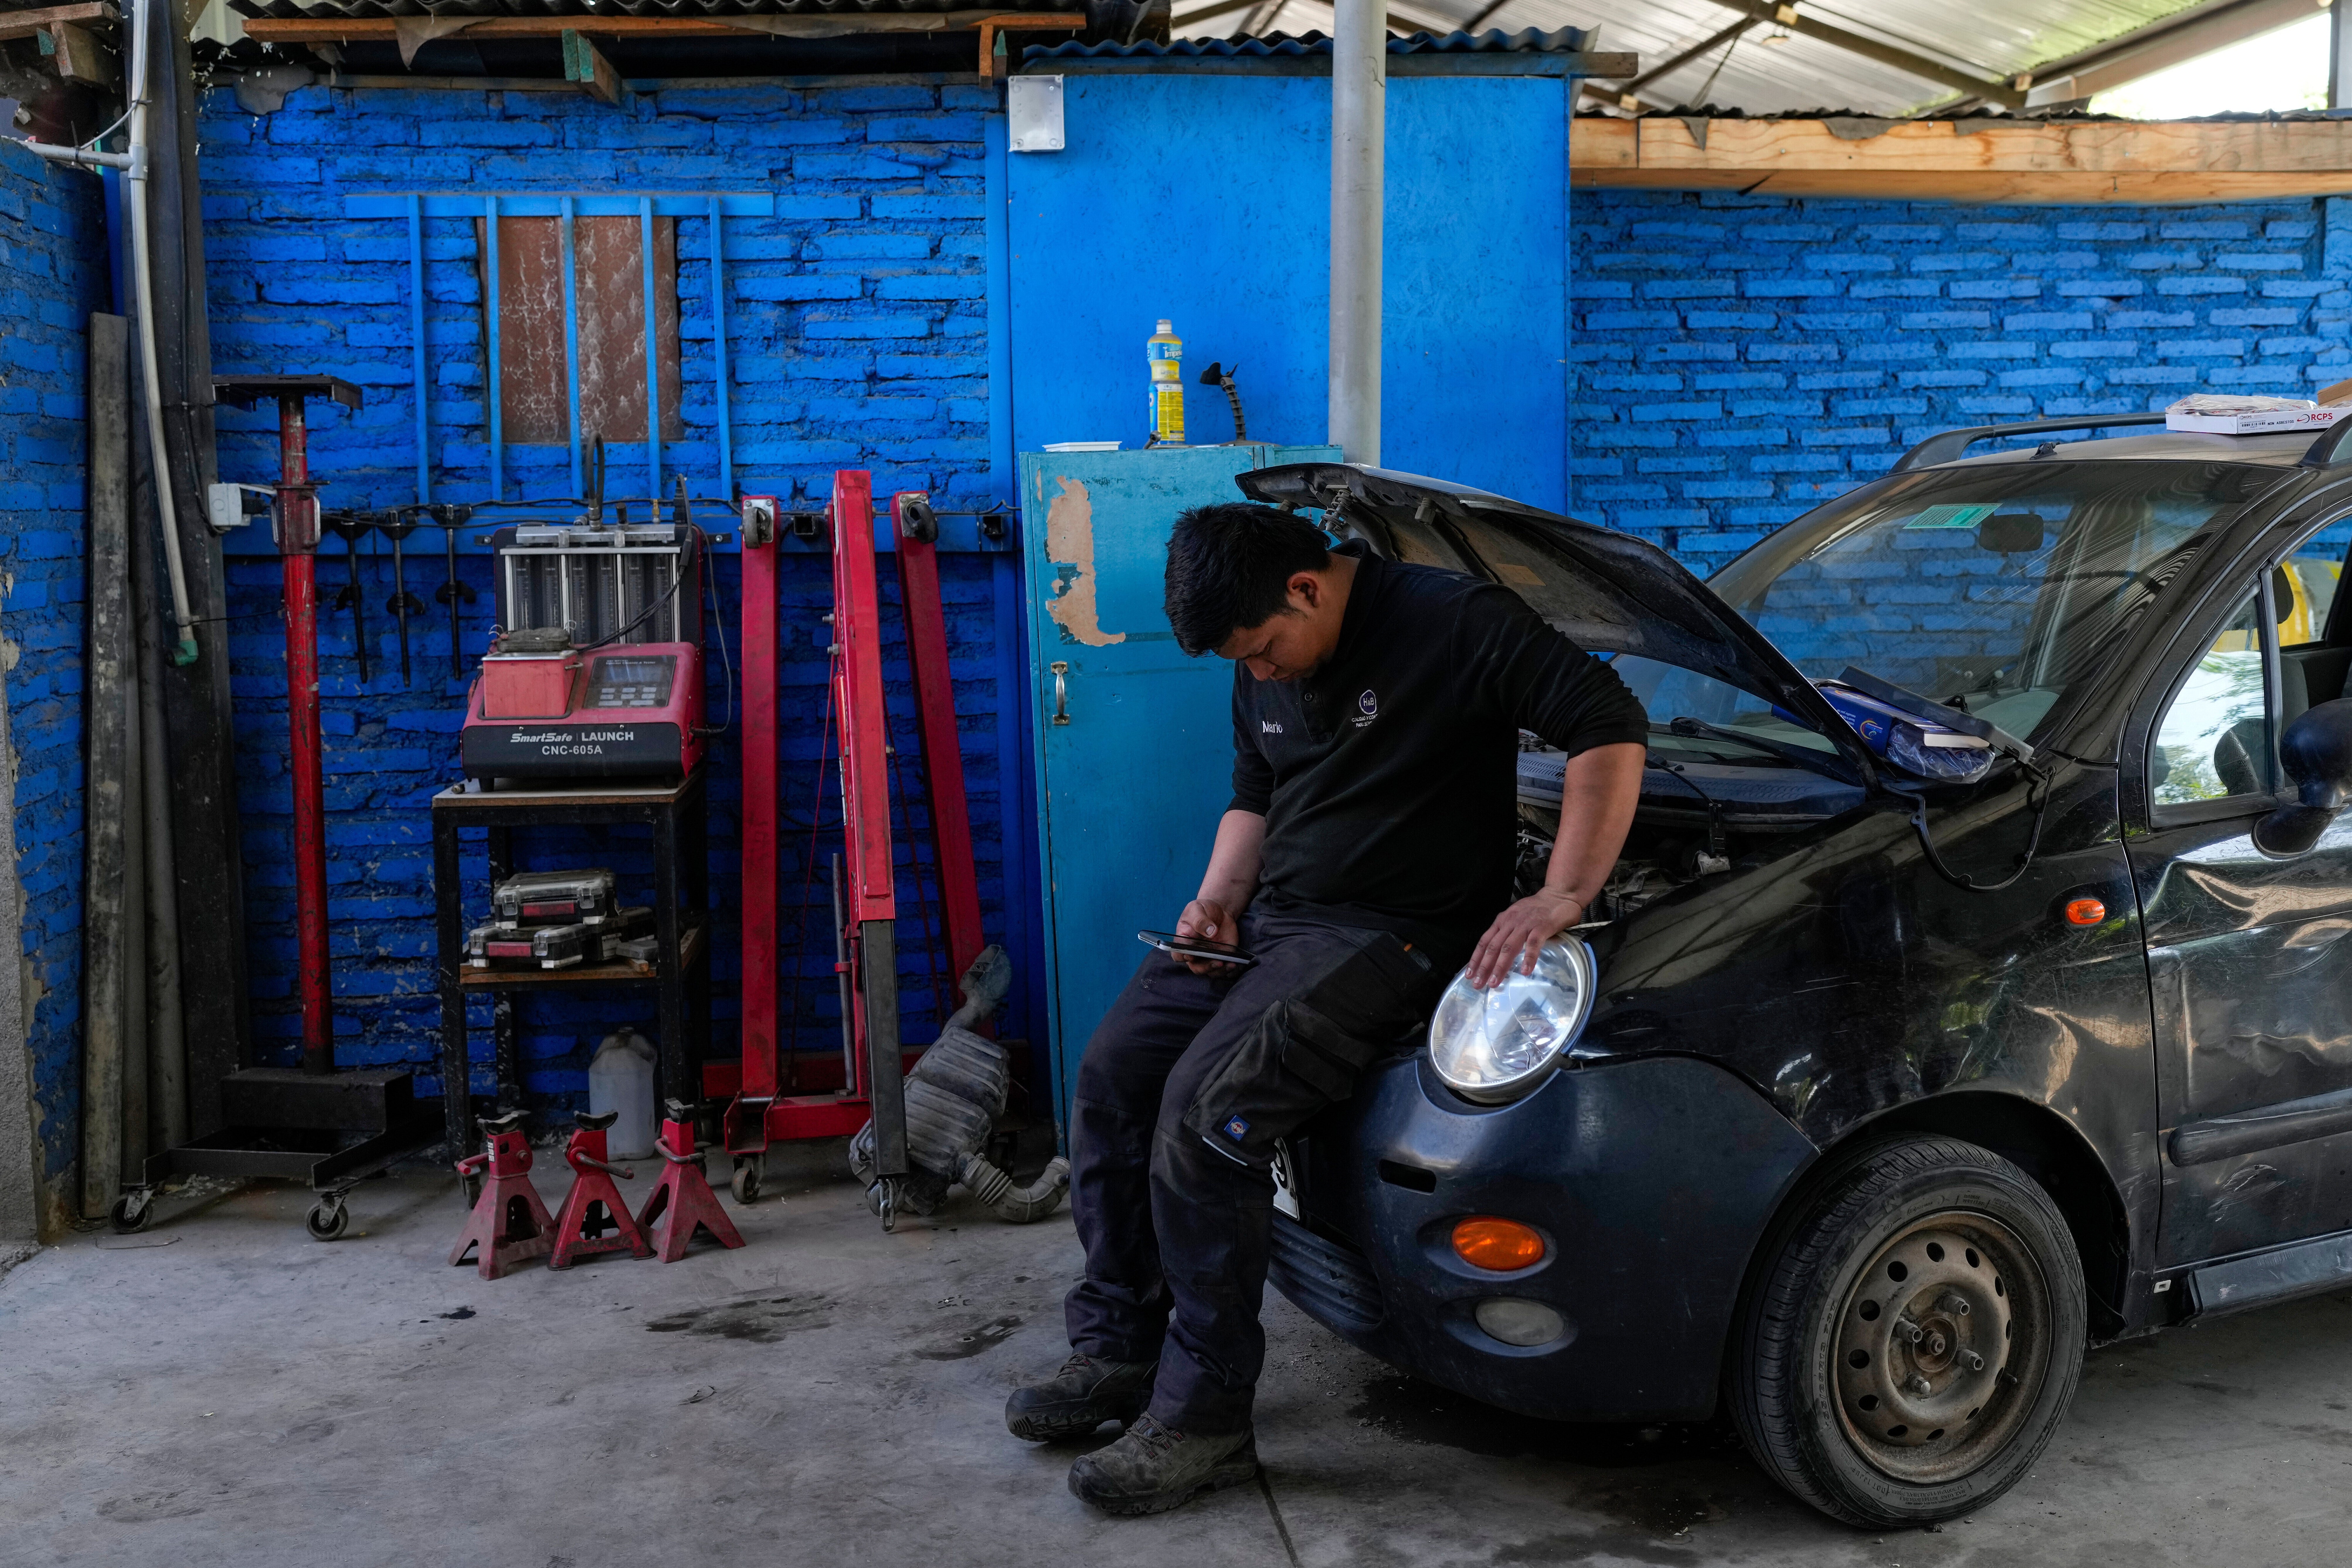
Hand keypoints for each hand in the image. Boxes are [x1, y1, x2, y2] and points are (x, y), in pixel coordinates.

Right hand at [1174, 898, 1241, 975]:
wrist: (1219, 911)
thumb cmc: (1203, 910)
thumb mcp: (1197, 909)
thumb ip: (1200, 920)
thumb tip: (1210, 932)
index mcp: (1184, 942)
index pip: (1178, 955)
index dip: (1182, 957)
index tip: (1191, 954)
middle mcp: (1195, 953)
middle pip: (1196, 968)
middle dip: (1205, 967)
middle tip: (1217, 962)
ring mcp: (1209, 957)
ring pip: (1211, 972)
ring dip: (1220, 971)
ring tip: (1230, 964)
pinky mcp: (1222, 957)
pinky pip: (1225, 970)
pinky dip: (1230, 971)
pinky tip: (1236, 963)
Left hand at [1468, 888, 1584, 989]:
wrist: (1559, 896)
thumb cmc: (1537, 909)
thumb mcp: (1515, 917)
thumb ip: (1506, 932)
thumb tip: (1496, 952)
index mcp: (1502, 921)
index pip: (1485, 942)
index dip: (1476, 958)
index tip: (1469, 974)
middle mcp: (1510, 923)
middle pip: (1493, 947)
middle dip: (1484, 967)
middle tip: (1478, 984)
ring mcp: (1525, 925)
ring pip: (1509, 948)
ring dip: (1500, 966)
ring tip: (1494, 982)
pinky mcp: (1541, 927)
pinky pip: (1533, 945)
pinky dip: (1528, 958)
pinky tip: (1525, 971)